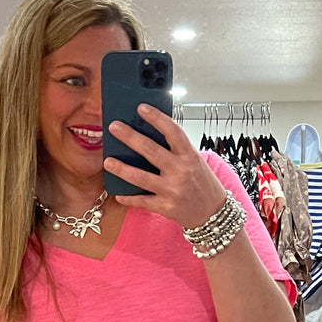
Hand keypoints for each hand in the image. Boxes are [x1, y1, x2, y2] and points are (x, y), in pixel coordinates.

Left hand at [104, 104, 226, 230]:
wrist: (214, 214)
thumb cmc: (203, 185)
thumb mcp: (195, 162)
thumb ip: (176, 151)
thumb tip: (149, 136)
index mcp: (189, 156)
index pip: (172, 131)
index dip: (156, 118)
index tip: (141, 108)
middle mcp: (180, 171)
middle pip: (150, 150)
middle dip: (129, 137)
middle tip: (114, 127)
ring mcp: (172, 190)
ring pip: (140, 177)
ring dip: (121, 168)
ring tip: (108, 161)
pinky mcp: (165, 207)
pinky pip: (141, 201)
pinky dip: (128, 198)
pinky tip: (118, 194)